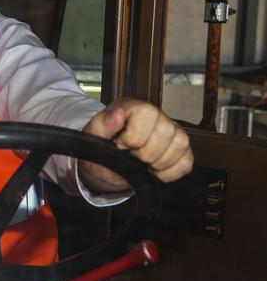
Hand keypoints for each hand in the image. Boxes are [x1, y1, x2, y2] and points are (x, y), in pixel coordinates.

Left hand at [79, 98, 193, 192]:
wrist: (103, 161)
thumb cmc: (100, 144)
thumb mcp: (93, 134)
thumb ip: (102, 123)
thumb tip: (118, 113)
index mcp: (134, 107)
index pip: (147, 114)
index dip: (134, 136)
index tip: (121, 144)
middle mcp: (157, 116)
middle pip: (166, 131)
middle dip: (146, 152)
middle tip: (131, 156)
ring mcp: (172, 131)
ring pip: (180, 144)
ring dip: (158, 162)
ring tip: (142, 163)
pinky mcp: (181, 150)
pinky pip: (186, 162)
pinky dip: (170, 172)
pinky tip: (153, 170)